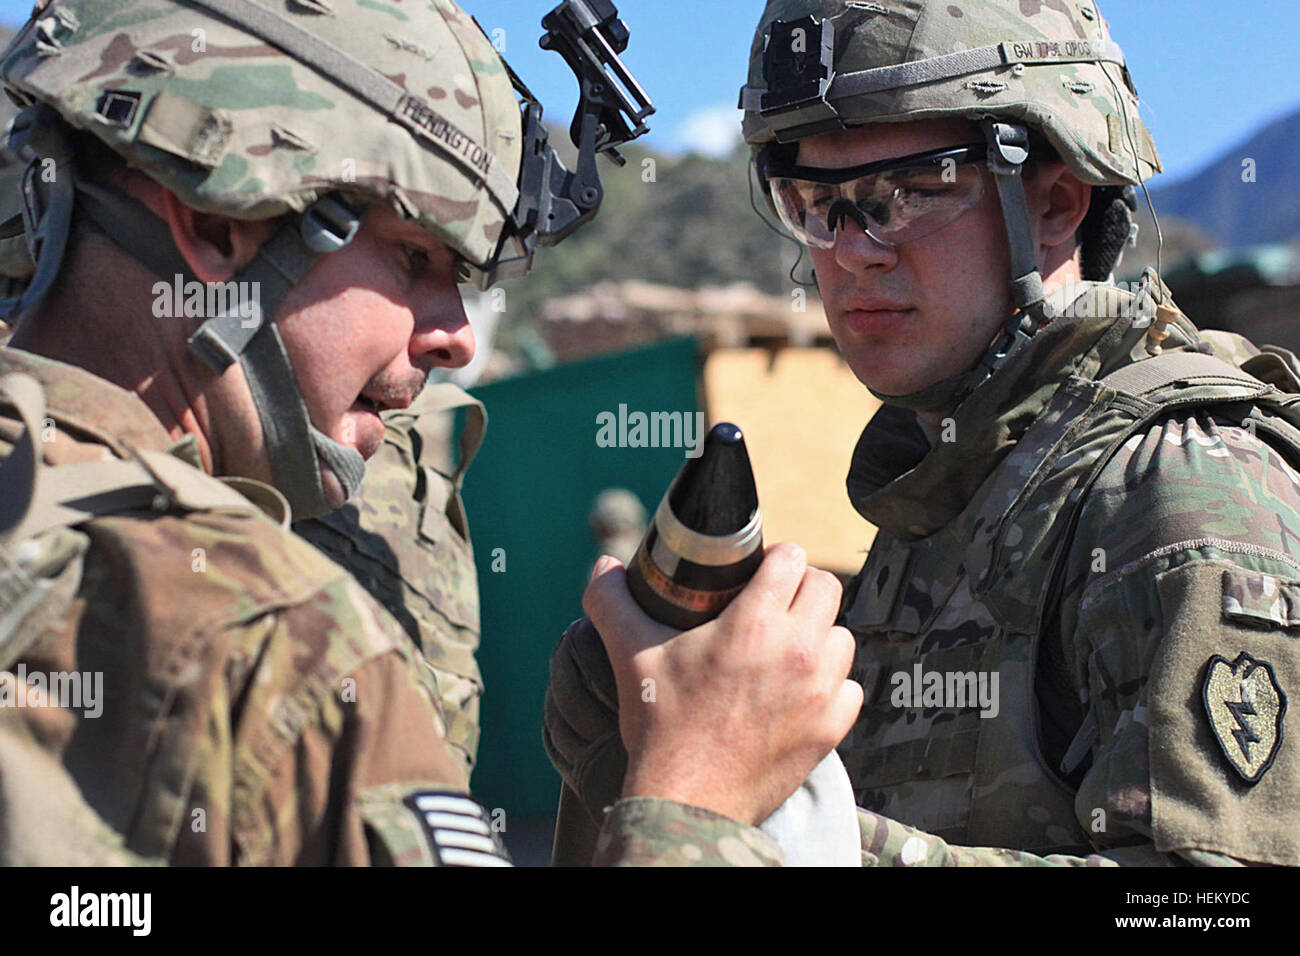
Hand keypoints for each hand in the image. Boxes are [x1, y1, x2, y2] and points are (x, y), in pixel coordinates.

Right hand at [583, 542, 862, 825]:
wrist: (688, 800)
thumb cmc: (662, 727)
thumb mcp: (632, 655)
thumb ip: (613, 601)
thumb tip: (602, 566)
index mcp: (754, 624)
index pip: (793, 558)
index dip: (775, 558)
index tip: (759, 571)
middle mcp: (798, 651)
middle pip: (827, 588)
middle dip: (801, 588)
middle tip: (773, 604)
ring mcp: (821, 692)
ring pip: (842, 637)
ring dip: (818, 635)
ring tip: (786, 648)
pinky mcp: (831, 728)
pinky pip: (850, 687)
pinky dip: (831, 685)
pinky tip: (800, 690)